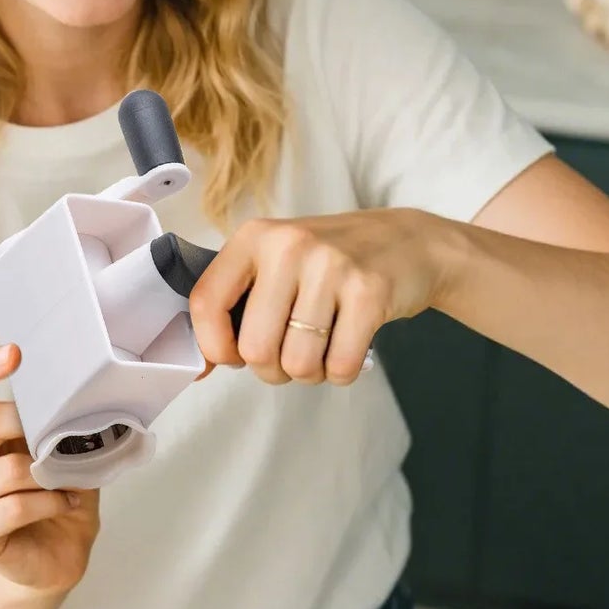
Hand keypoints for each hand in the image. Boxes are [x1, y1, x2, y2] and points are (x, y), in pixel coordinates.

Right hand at [0, 344, 101, 592]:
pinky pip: (12, 509)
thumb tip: (81, 392)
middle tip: (61, 437)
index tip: (15, 352)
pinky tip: (64, 503)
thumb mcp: (56, 448)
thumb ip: (55, 421)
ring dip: (48, 475)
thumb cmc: (52, 492)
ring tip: (69, 481)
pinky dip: (48, 503)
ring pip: (5, 471)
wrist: (54, 554)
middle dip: (29, 424)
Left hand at [189, 209, 454, 385]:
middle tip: (289, 352)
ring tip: (322, 346)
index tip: (230, 357)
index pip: (206, 303)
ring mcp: (332, 267)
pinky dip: (341, 372)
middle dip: (271, 369)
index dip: (212, 346)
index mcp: (255, 237)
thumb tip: (199, 367)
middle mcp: (290, 246)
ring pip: (298, 363)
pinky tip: (348, 346)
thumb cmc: (331, 262)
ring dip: (309, 372)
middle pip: (255, 348)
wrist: (408, 242)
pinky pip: (340, 366)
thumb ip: (235, 305)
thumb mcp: (276, 262)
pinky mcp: (370, 292)